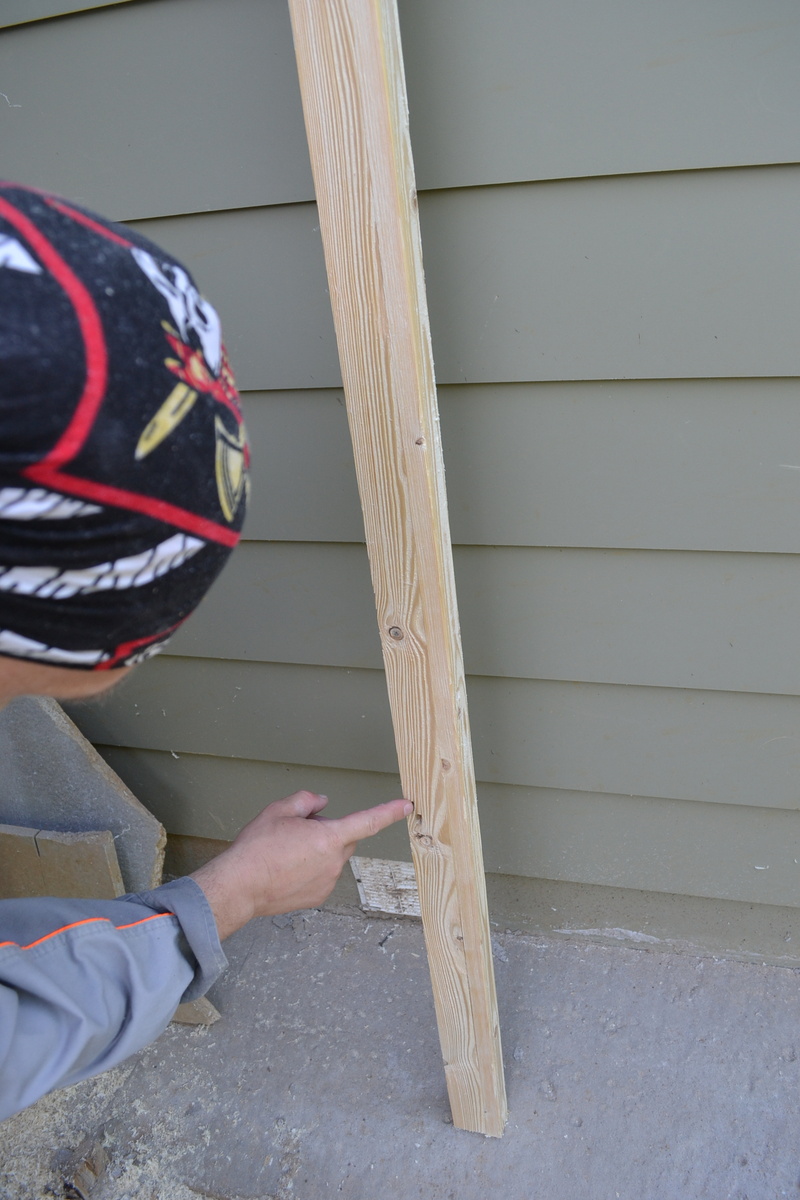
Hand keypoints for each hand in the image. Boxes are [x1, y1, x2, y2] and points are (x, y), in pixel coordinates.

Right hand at [190, 791, 412, 939]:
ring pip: (332, 858)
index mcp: (329, 837)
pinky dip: (311, 871)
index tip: (406, 806)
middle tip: (296, 833)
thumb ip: (306, 801)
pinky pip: (323, 876)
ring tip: (286, 855)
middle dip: (327, 832)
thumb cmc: (257, 848)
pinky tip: (287, 871)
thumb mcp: (279, 810)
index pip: (368, 821)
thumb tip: (322, 802)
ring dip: (318, 853)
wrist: (240, 886)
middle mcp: (335, 862)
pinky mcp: (319, 897)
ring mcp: (328, 882)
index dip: (389, 811)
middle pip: (342, 839)